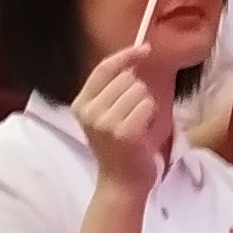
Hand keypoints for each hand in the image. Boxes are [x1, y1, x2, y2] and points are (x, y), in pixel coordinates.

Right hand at [70, 40, 177, 197]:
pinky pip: (148, 106)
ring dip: (145, 107)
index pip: (103, 69)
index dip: (126, 55)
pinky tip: (143, 135)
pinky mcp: (123, 132)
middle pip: (127, 79)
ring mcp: (104, 122)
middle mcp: (89, 112)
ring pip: (140, 91)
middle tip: (132, 119)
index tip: (145, 49)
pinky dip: (151, 118)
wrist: (121, 183)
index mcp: (81, 104)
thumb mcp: (106, 115)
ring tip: (137, 128)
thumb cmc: (120, 148)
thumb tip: (134, 59)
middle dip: (137, 94)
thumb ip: (114, 89)